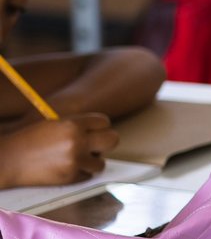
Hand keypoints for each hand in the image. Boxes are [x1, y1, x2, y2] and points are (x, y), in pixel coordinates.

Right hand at [0, 114, 117, 188]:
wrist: (8, 160)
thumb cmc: (30, 141)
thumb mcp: (53, 125)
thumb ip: (76, 126)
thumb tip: (101, 131)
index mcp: (72, 124)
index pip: (104, 122)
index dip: (100, 127)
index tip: (96, 131)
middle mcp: (76, 141)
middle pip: (112, 140)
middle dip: (105, 143)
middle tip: (96, 146)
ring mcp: (74, 160)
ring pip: (101, 162)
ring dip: (92, 162)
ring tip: (75, 158)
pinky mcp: (70, 176)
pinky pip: (87, 175)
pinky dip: (80, 173)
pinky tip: (65, 168)